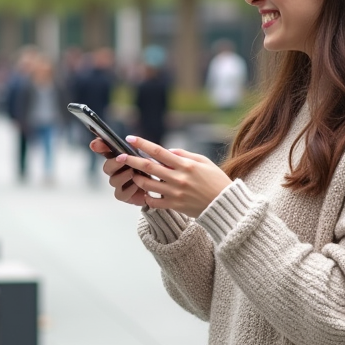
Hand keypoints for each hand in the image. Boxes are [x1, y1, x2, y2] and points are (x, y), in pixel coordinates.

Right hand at [89, 138, 146, 206]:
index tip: (95, 144)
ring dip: (123, 175)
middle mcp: (114, 171)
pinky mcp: (123, 196)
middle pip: (106, 167)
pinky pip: (120, 193)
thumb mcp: (144, 154)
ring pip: (113, 180)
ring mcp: (118, 184)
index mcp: (117, 157)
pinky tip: (137, 184)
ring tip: (133, 172)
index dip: (98, 146)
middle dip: (114, 163)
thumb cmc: (149, 168)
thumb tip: (114, 139)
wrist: (159, 186)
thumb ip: (131, 146)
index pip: (102, 149)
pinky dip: (129, 189)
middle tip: (122, 159)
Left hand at [116, 136, 233, 218]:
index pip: (159, 151)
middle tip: (119, 157)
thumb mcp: (204, 162)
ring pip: (148, 185)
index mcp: (185, 165)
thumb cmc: (216, 180)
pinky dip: (147, 197)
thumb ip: (184, 155)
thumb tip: (168, 150)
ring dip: (138, 179)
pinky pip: (154, 202)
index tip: (130, 139)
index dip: (143, 144)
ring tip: (134, 175)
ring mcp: (175, 193)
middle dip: (131, 161)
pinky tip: (146, 193)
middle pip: (148, 167)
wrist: (224, 205)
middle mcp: (178, 178)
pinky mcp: (174, 206)